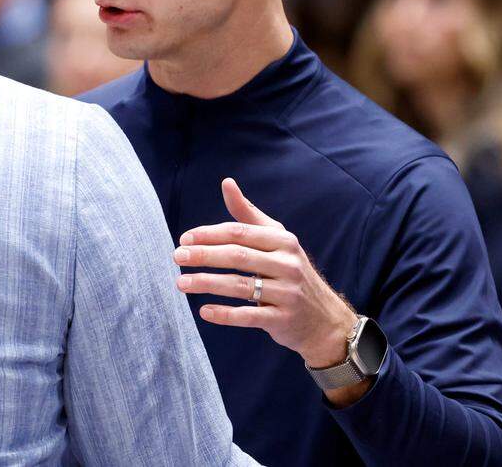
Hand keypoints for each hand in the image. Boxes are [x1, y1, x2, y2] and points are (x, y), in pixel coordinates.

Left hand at [173, 178, 368, 404]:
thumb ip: (248, 215)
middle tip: (177, 257)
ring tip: (181, 283)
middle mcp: (288, 264)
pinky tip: (204, 311)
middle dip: (204, 255)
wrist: (324, 319)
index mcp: (283, 241)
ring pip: (241, 286)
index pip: (240, 232)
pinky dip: (225, 314)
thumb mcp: (276, 241)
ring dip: (207, 283)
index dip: (209, 235)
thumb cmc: (290, 273)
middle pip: (238, 256)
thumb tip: (227, 183)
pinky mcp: (283, 319)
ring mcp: (287, 293)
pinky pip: (249, 315)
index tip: (184, 239)